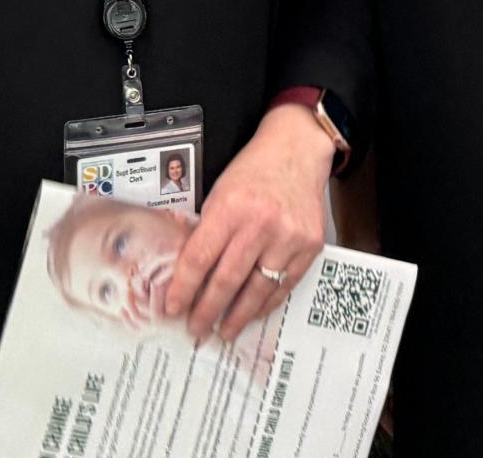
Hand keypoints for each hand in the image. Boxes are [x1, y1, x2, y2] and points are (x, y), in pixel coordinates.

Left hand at [164, 104, 333, 341]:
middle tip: (196, 329)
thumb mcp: (219, 192)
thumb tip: (189, 273)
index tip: (173, 307)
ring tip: (223, 330)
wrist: (296, 151)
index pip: (200, 258)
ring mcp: (288, 238)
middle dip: (208, 309)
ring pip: (257, 289)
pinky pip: (284, 285)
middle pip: (227, 279)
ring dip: (238, 315)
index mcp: (229, 207)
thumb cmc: (252, 171)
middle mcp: (260, 224)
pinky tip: (252, 313)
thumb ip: (208, 229)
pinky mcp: (309, 247)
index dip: (184, 287)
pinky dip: (266, 303)